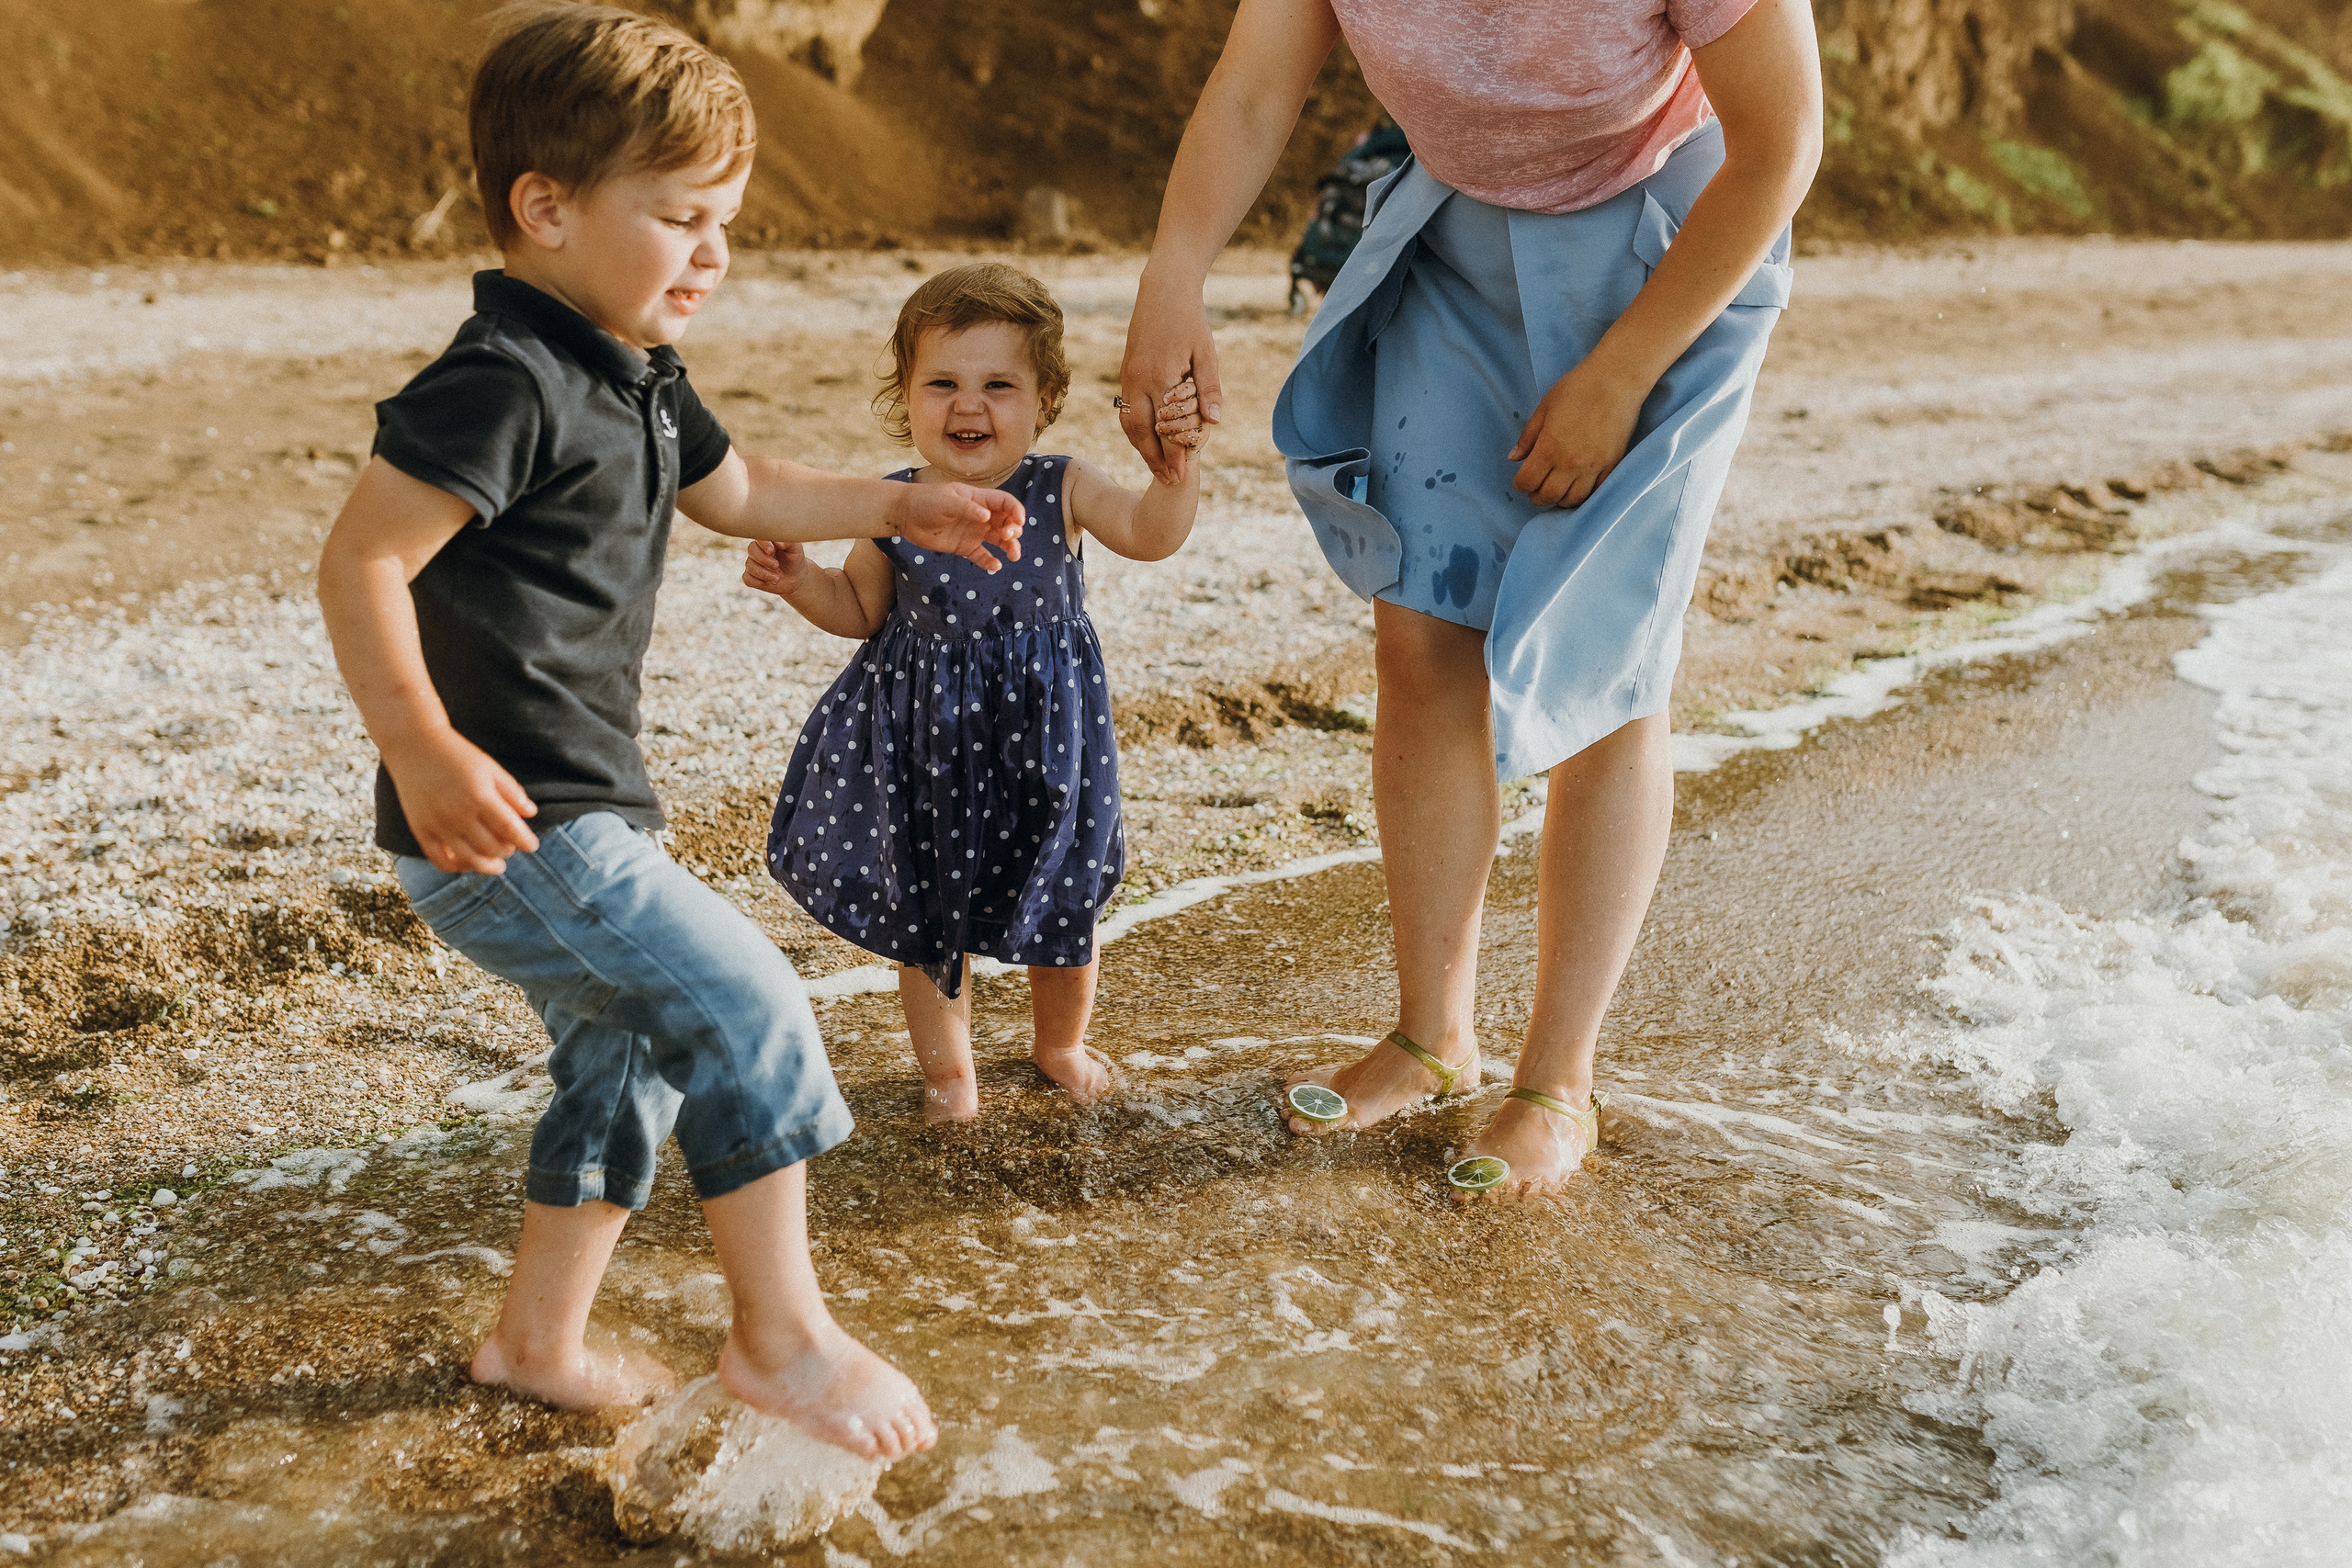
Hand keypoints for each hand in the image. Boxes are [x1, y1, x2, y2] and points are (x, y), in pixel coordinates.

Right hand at [385, 729, 539, 874]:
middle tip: (510, 848)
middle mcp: (458, 813)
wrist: (415, 745)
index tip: (533, 846)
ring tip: (497, 865)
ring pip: (468, 858)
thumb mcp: (490, 768)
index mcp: (480, 796)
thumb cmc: (458, 755)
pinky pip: (440, 860)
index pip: (510, 829)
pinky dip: (456, 868)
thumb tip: (531, 813)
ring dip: (487, 865)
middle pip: (491, 847)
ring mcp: (438, 824)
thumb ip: (511, 791)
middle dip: (506, 851)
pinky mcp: (420, 829)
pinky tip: (467, 864)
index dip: (525, 841)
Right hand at [742, 539, 806, 597]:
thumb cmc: (794, 559)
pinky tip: (768, 583)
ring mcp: (752, 564)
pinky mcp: (751, 577)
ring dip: (764, 574)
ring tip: (778, 579)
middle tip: (776, 565)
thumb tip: (778, 542)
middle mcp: (757, 551)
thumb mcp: (795, 549)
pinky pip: (747, 579)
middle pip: (751, 550)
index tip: (771, 550)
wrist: (795, 577)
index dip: (763, 543)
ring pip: (750, 566)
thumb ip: (788, 542)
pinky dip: (758, 582)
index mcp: (767, 541)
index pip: (759, 538)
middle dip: (763, 559)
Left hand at [892, 482, 1025, 570]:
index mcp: (979, 499)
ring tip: (1013, 555)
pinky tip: (996, 566)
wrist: (906, 515)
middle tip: (1007, 536)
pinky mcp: (965, 547)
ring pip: (999, 540)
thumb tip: (987, 517)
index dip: (1016, 511)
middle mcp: (981, 516)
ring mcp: (974, 532)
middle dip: (1013, 530)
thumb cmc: (926, 501)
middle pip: (1006, 522)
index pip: (1005, 503)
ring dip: (1009, 547)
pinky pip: (982, 556)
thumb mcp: (947, 501)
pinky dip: (990, 561)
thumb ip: (967, 508)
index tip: (1019, 521)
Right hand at [1120, 268, 1221, 484]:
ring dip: (1142, 448)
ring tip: (1157, 467)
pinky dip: (1136, 431)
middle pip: (1142, 433)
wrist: (1162, 290)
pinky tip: (1148, 440)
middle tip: (1168, 481)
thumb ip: (1209, 388)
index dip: (1175, 454)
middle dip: (1155, 460)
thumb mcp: (1207, 353)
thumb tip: (1214, 422)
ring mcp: (1128, 377)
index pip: (1166, 428)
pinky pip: (1127, 410)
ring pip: (1130, 424)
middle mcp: (1138, 381)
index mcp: (1160, 377)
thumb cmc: (1190, 319)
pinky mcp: (1126, 372)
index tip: (1182, 476)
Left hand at [1509, 358, 1649, 508]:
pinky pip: (1596, 492)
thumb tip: (1514, 458)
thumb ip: (1528, 437)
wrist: (1616, 380)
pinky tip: (1578, 485)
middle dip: (1537, 496)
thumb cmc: (1577, 388)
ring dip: (1560, 498)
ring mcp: (1593, 466)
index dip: (1521, 484)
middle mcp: (1570, 463)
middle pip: (1547, 496)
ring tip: (1558, 488)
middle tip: (1537, 488)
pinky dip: (1584, 494)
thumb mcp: (1544, 409)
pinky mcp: (1612, 465)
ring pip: (1572, 500)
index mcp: (1549, 448)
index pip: (1527, 482)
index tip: (1522, 480)